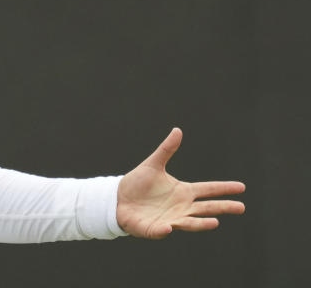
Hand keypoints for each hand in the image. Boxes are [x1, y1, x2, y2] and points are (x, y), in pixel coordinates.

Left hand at [116, 127, 244, 238]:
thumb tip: (177, 130)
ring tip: (215, 222)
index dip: (223, 188)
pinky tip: (169, 227)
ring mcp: (170, 219)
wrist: (118, 199)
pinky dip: (165, 229)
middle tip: (241, 207)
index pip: (207, 189)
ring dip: (201, 223)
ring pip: (190, 222)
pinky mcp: (154, 229)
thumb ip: (166, 149)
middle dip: (223, 207)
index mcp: (183, 192)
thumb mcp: (153, 164)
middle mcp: (181, 207)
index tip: (241, 187)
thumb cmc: (138, 183)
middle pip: (207, 208)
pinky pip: (161, 230)